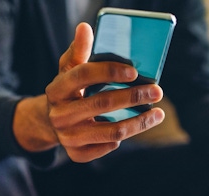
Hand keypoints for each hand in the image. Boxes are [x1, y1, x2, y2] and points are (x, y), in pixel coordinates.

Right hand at [13, 23, 164, 161]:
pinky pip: (107, 147)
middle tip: (157, 91)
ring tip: (158, 113)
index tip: (135, 71)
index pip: (83, 75)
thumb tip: (85, 27)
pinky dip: (123, 138)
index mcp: (56, 89)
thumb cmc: (69, 91)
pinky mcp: (76, 154)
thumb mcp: (69, 70)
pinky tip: (132, 127)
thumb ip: (78, 50)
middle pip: (102, 104)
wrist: (51, 122)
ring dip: (140, 122)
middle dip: (134, 97)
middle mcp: (59, 114)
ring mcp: (67, 137)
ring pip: (112, 132)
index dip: (110, 71)